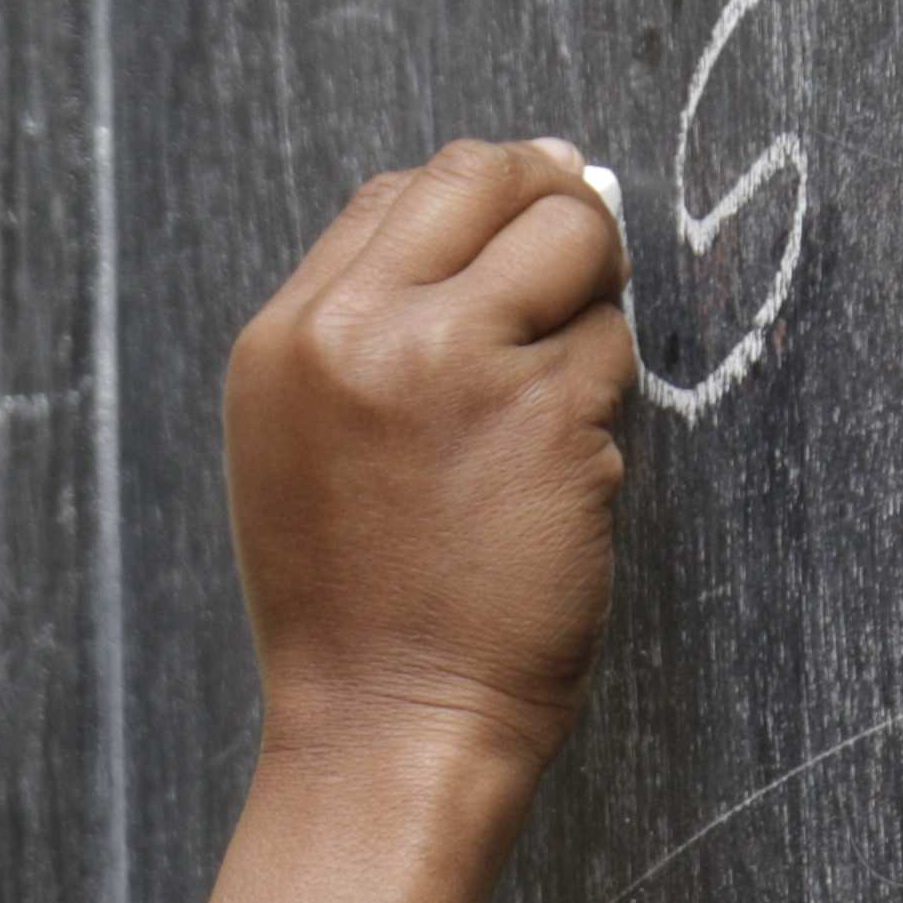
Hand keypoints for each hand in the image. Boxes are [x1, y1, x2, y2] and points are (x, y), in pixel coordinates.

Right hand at [222, 137, 632, 788]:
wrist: (386, 726)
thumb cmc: (356, 608)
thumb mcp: (302, 445)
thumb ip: (366, 334)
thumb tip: (487, 219)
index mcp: (290, 338)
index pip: (398, 193)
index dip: (479, 200)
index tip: (523, 227)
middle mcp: (364, 332)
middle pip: (489, 177)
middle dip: (553, 199)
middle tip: (584, 253)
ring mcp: (458, 365)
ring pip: (573, 245)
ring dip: (590, 305)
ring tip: (557, 398)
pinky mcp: (546, 413)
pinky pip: (611, 348)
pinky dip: (605, 397)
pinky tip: (561, 473)